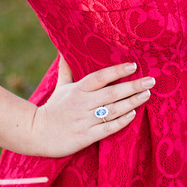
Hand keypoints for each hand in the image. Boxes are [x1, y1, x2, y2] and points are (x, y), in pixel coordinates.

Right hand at [26, 57, 153, 157]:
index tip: (134, 65)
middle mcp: (83, 104)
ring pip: (113, 110)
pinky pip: (107, 128)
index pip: (100, 77)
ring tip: (147, 94)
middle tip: (151, 80)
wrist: (35, 133)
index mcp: (78, 90)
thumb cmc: (52, 108)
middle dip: (133, 86)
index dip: (117, 71)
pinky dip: (120, 121)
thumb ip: (66, 69)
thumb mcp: (60, 87)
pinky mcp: (86, 136)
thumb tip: (64, 50)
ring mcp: (85, 120)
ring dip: (132, 102)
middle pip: (112, 93)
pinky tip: (133, 114)